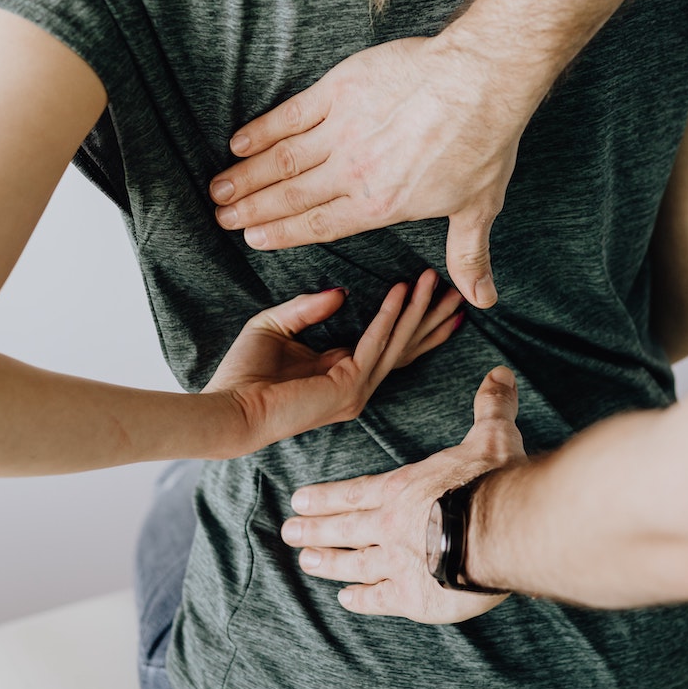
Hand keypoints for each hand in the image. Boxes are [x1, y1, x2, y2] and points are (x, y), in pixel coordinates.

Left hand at [205, 269, 463, 454]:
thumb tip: (342, 292)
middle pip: (406, 346)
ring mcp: (356, 390)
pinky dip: (389, 315)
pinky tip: (400, 291)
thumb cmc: (243, 374)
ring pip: (398, 343)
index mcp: (341, 372)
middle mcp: (356, 384)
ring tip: (434, 279)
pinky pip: (375, 344)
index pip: (389, 344)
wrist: (229, 408)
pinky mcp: (348, 387)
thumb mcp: (276, 326)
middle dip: (432, 317)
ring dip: (418, 310)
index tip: (433, 293)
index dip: (413, 319)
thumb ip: (307, 308)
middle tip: (458, 290)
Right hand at [208, 37, 546, 308]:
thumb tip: (482, 299)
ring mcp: (342, 130)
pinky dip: (262, 130)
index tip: (253, 238)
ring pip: (282, 160)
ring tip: (218, 189)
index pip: (319, 225)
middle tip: (222, 218)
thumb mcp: (478, 208)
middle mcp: (352, 173)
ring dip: (246, 176)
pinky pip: (290, 115)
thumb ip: (468, 256)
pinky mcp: (339, 91)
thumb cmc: (483, 144)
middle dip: (252, 210)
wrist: (479, 81)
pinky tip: (239, 142)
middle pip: (290, 196)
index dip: (282, 233)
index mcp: (380, 205)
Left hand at [282, 366, 526, 623]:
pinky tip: (347, 599)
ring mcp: (396, 563)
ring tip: (306, 564)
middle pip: (344, 528)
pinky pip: (379, 598)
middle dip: (314, 530)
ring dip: (328, 563)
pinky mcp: (412, 597)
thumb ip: (491, 407)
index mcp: (402, 489)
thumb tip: (499, 373)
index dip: (326, 497)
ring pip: (352, 563)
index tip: (299, 500)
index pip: (355, 493)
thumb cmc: (493, 481)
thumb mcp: (492, 436)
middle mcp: (390, 525)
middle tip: (288, 532)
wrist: (500, 530)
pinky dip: (361, 599)